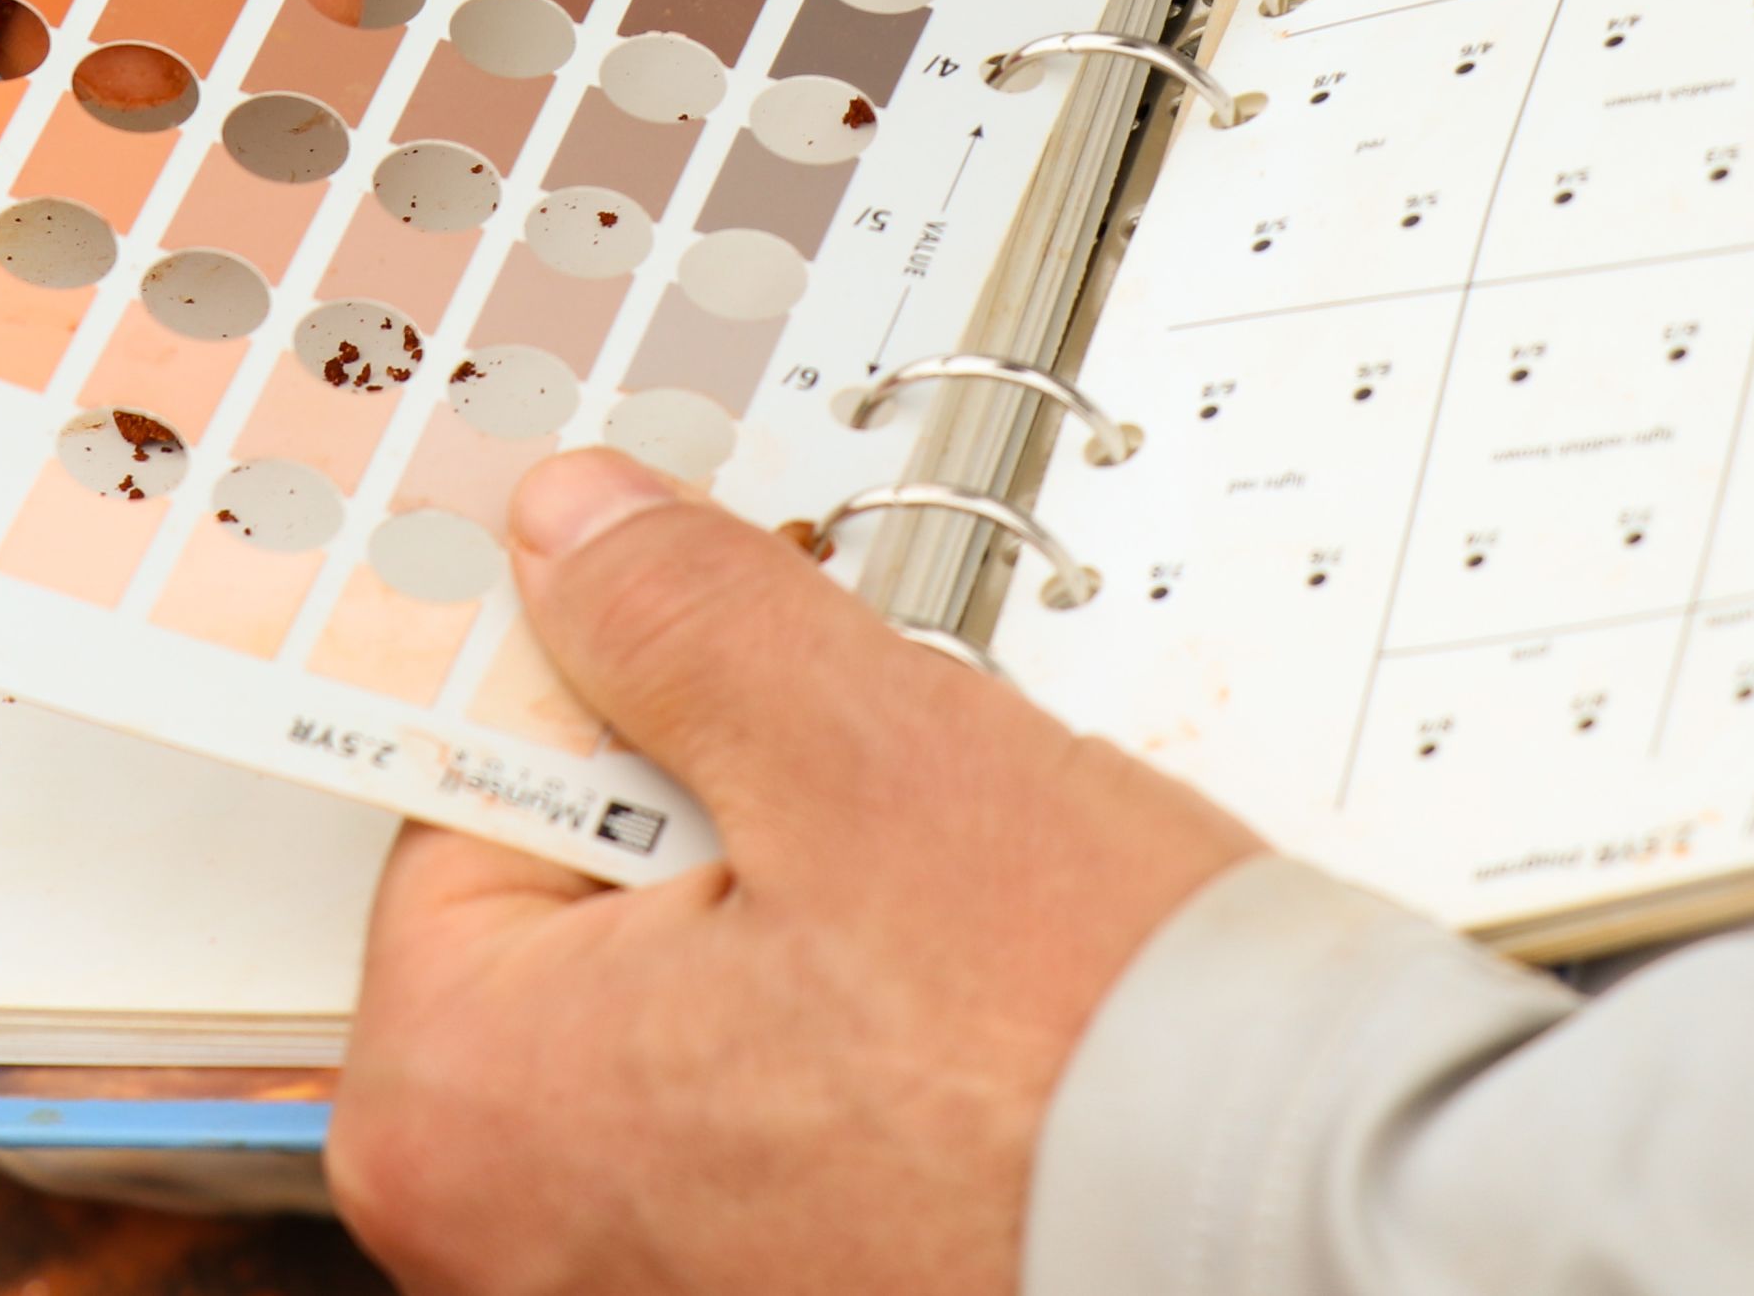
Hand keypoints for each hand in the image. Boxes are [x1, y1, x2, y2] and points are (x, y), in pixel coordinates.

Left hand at [331, 450, 1264, 1295]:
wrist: (1299, 1250)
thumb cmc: (1080, 1070)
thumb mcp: (861, 756)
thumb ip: (679, 620)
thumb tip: (574, 534)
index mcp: (454, 1106)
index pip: (471, 793)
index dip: (610, 674)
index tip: (694, 613)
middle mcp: (505, 1237)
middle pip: (575, 907)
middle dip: (718, 807)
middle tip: (866, 783)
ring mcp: (638, 1290)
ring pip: (688, 1002)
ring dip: (802, 912)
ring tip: (944, 909)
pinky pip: (769, 1110)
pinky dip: (851, 1036)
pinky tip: (967, 1008)